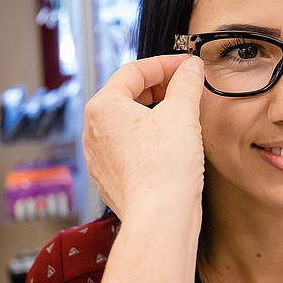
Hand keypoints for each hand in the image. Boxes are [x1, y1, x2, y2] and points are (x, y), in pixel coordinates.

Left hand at [83, 54, 206, 282]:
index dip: (165, 64)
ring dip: (154, 114)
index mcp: (102, 107)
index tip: (187, 66)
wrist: (159, 219)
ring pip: (127, 124)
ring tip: (182, 116)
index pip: (134, 71)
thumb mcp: (182, 113)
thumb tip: (190, 68)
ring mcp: (97, 157)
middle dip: (159, 88)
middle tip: (186, 88)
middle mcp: (92, 131)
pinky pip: (127, 149)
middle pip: (127, 96)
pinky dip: (148, 140)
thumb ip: (186, 82)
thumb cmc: (165, 166)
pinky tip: (170, 146)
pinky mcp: (108, 179)